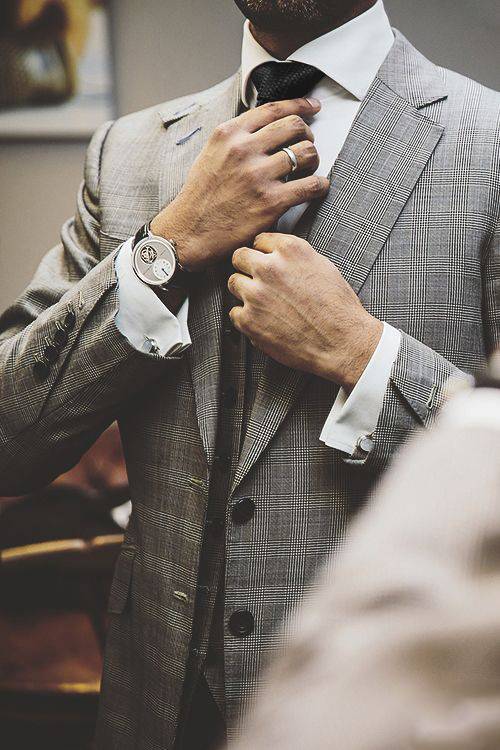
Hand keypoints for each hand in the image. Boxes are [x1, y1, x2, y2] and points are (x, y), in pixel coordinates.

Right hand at [150, 98, 329, 270]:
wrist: (190, 232)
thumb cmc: (201, 196)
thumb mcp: (211, 154)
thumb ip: (236, 138)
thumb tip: (265, 128)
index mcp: (229, 134)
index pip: (273, 109)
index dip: (300, 105)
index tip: (313, 108)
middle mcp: (244, 150)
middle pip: (295, 126)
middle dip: (307, 134)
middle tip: (307, 145)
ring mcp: (258, 176)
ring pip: (306, 153)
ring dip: (313, 160)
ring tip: (308, 170)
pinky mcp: (271, 202)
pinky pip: (310, 185)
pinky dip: (320, 184)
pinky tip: (318, 187)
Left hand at [228, 233, 383, 390]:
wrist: (342, 342)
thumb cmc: (338, 309)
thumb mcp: (323, 267)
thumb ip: (295, 257)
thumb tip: (280, 256)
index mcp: (290, 250)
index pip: (259, 240)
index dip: (262, 253)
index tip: (265, 262)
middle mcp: (270, 268)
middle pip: (239, 257)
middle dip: (247, 267)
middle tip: (257, 281)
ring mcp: (256, 294)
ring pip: (233, 283)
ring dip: (244, 291)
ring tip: (261, 303)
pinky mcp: (249, 320)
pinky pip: (234, 312)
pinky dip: (245, 318)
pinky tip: (262, 322)